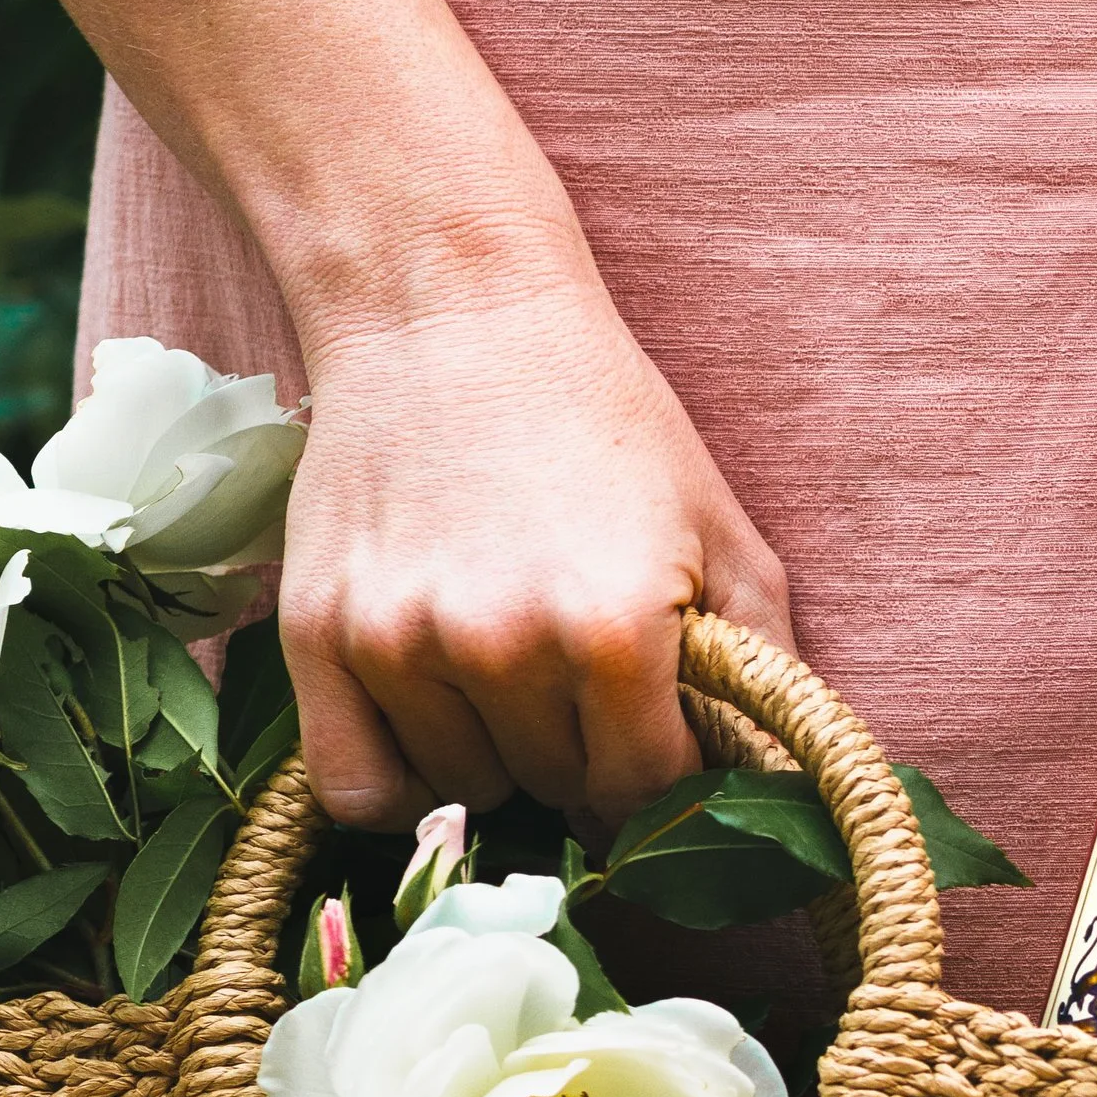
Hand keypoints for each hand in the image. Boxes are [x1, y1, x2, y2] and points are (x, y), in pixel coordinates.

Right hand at [278, 262, 790, 830]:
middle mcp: (500, 647)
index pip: (642, 789)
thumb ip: (767, 666)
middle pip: (556, 789)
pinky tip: (434, 737)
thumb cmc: (604, 420)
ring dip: (495, 755)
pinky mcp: (317, 635)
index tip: (655, 729)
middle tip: (579, 678)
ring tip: (507, 666)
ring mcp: (399, 644)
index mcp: (613, 631)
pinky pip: (356, 786)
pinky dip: (399, 785)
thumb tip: (779, 781)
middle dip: (582, 753)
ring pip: (465, 787)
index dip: (659, 770)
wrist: (450, 307)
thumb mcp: (721, 532)